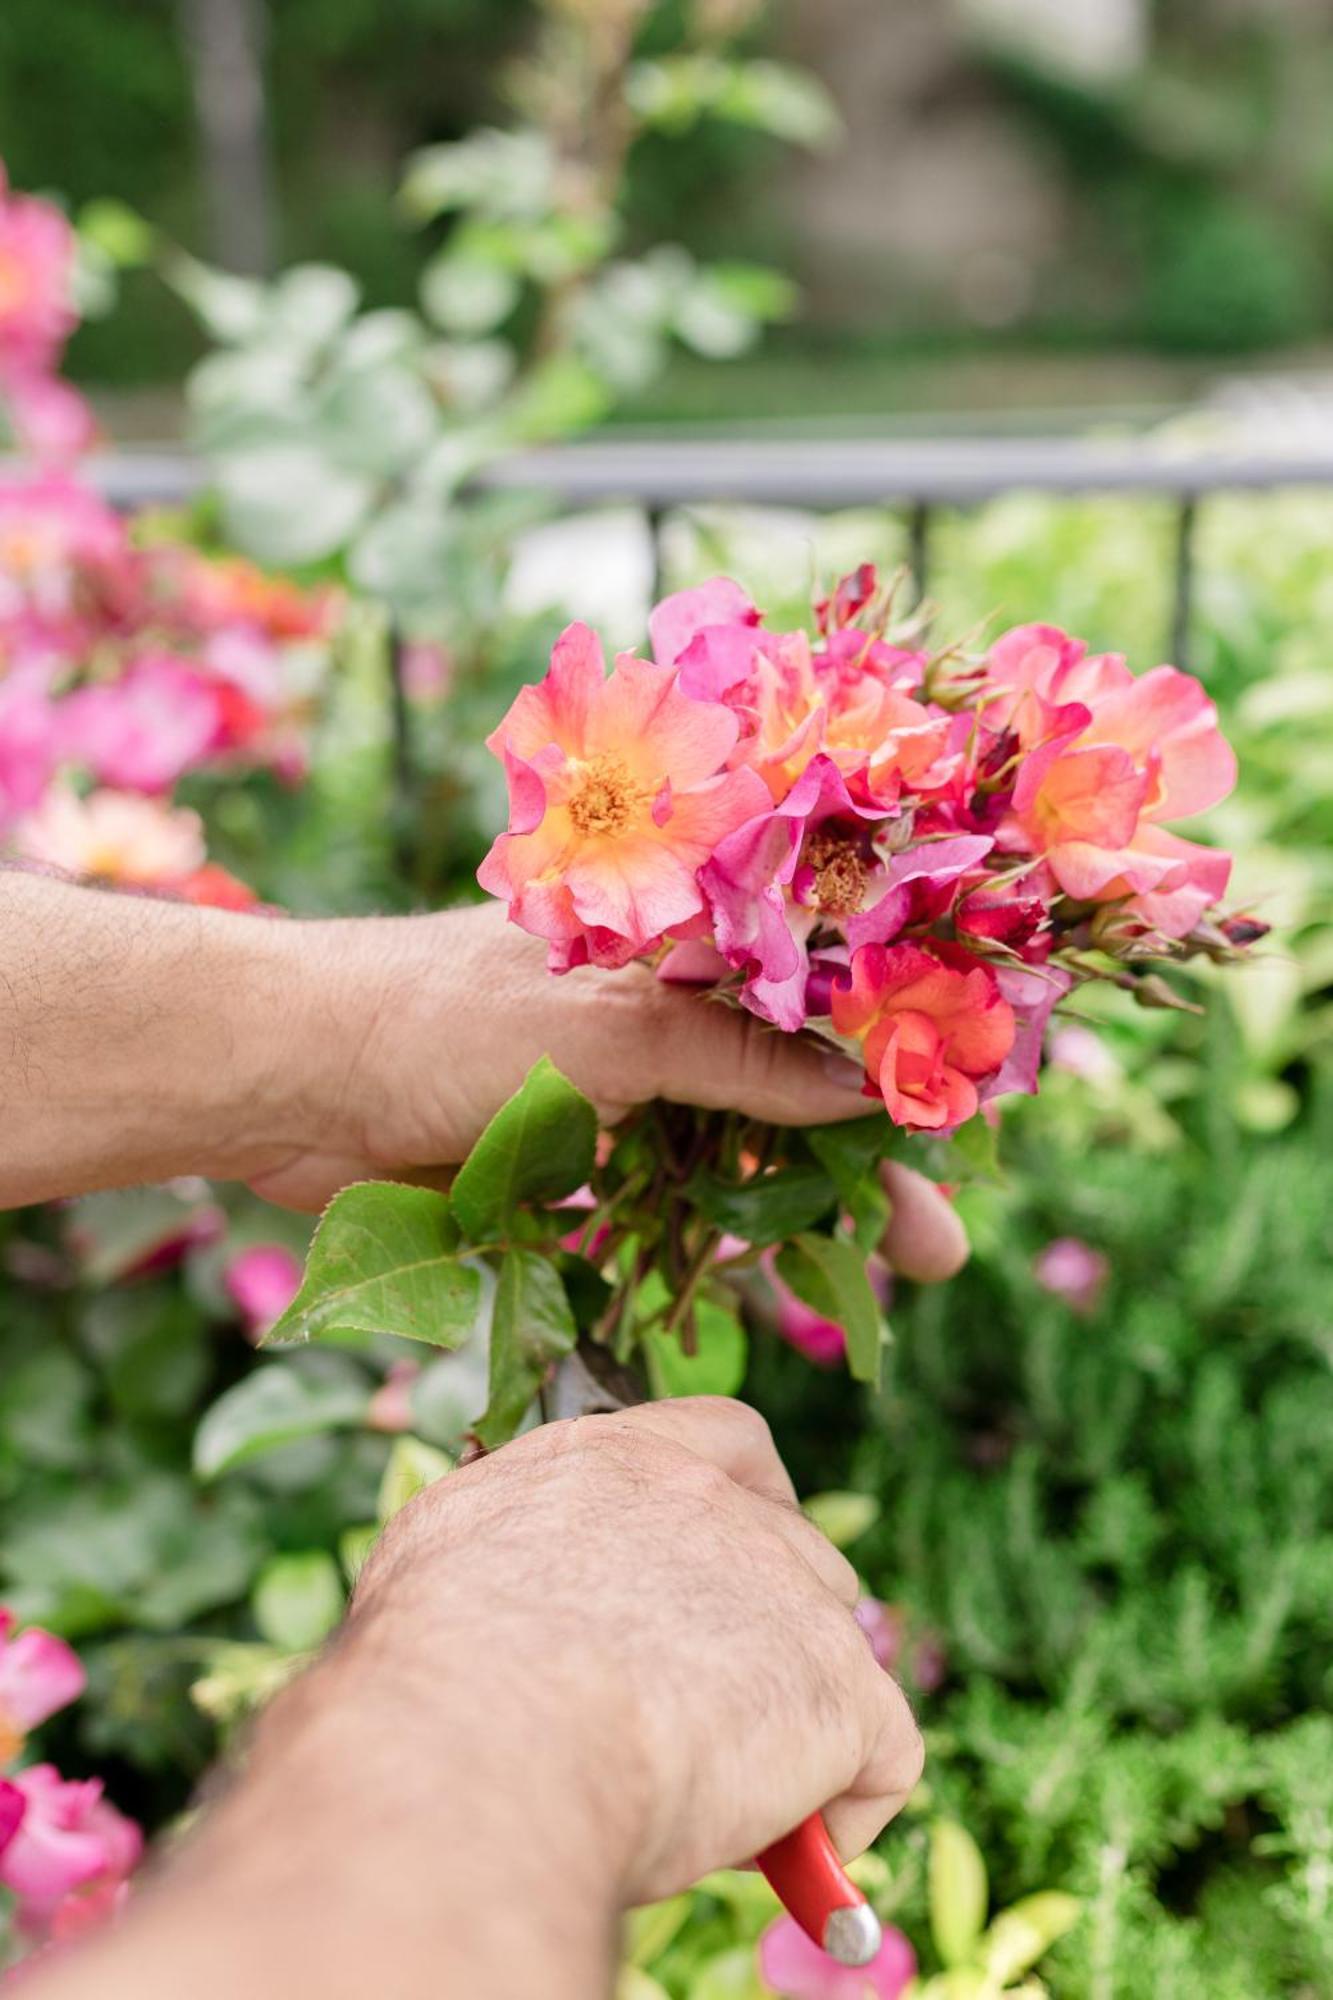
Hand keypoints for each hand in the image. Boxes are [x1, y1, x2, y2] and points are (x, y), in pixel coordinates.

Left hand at [0, 872, 967, 1285]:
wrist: (286, 1079)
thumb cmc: (445, 1021)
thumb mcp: (612, 1030)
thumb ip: (740, 1060)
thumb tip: (873, 1085)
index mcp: (671, 947)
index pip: (812, 1000)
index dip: (888, 1063)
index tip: (957, 1135)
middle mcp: (649, 1012)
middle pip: (784, 1094)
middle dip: (857, 1172)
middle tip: (935, 1254)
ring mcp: (606, 1091)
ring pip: (727, 1162)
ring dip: (789, 1221)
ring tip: (865, 1290)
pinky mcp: (560, 1160)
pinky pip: (654, 1211)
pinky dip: (700, 1247)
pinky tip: (751, 1289)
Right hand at [38, 1401, 920, 1999]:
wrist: (473, 1748)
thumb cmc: (425, 1679)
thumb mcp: (448, 1557)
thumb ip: (517, 1552)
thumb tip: (519, 1605)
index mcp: (614, 1460)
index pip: (726, 1443)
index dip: (752, 1506)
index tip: (743, 1572)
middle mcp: (710, 1500)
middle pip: (797, 1555)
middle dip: (777, 1636)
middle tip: (715, 1726)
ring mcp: (785, 1586)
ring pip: (839, 1653)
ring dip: (798, 1722)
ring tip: (724, 1800)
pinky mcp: (837, 1684)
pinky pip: (882, 1756)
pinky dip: (844, 1810)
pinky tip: (780, 1851)